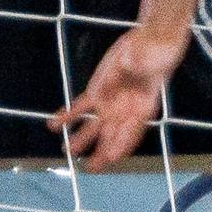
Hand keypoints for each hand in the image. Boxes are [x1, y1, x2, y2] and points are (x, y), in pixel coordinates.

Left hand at [52, 23, 185, 168]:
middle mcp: (126, 111)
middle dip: (101, 153)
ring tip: (66, 150)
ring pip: (92, 126)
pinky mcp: (97, 91)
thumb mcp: (154, 56)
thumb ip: (141, 63)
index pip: (133, 131)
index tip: (112, 156)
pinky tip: (53, 125)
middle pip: (111, 136)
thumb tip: (130, 63)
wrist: (150, 44)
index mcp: (144, 108)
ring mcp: (110, 103)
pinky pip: (80, 107)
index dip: (123, 144)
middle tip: (90, 168)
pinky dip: (67, 116)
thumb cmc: (158, 53)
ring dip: (80, 139)